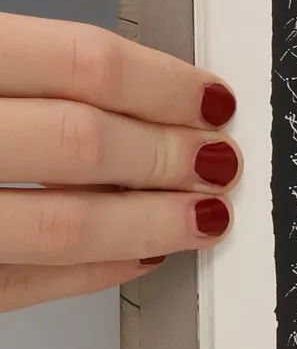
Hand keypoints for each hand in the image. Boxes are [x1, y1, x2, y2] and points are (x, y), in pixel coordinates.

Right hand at [0, 12, 241, 314]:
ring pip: (62, 226)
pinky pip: (25, 285)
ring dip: (149, 222)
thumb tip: (144, 91)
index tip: (214, 100)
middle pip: (83, 142)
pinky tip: (138, 256)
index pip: (83, 64)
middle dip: (169, 156)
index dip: (166, 85)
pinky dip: (93, 272)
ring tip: (202, 216)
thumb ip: (38, 73)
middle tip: (220, 161)